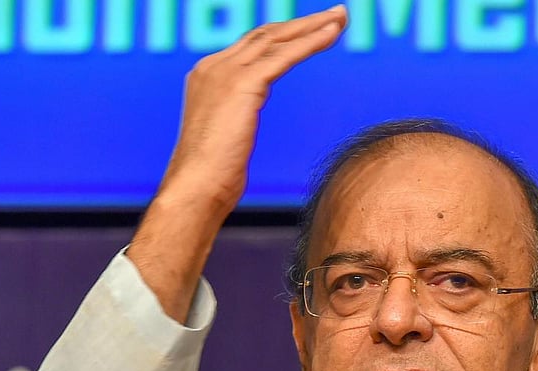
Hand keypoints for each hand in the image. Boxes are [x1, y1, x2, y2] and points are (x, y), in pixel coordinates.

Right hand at [129, 6, 347, 322]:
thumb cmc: (211, 178)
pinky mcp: (243, 84)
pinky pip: (285, 56)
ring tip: (341, 17)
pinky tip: (332, 34)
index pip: (252, 46)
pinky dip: (311, 42)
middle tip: (336, 14)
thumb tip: (245, 120)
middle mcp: (214, 66)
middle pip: (266, 34)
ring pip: (277, 39)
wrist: (196, 187)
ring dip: (313, 25)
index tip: (311, 29)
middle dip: (303, 23)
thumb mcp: (223, 138)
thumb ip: (234, 118)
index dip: (284, 36)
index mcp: (207, 76)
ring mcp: (225, 71)